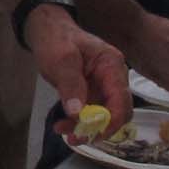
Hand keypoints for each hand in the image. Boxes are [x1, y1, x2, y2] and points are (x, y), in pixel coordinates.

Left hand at [31, 7, 131, 143]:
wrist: (47, 29)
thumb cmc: (56, 40)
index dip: (111, 121)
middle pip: (117, 112)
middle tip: (75, 139)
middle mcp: (113, 78)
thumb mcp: (61, 60)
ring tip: (61, 131)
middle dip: (98, 129)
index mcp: (112, 66)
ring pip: (103, 116)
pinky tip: (61, 124)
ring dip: (85, 128)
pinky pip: (91, 114)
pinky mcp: (92, 92)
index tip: (92, 134)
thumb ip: (70, 85)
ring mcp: (103, 86)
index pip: (121, 100)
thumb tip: (77, 113)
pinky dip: (78, 122)